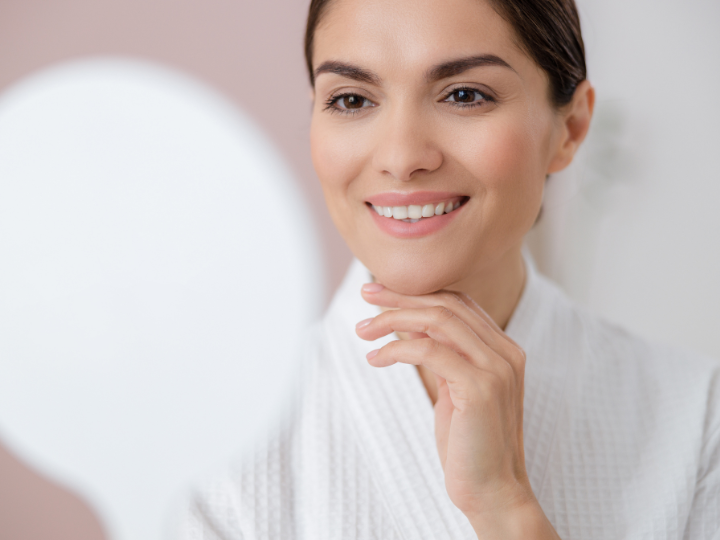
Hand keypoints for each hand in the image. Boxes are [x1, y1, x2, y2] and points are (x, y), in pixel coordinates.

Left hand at [355, 284, 557, 536]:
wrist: (492, 492)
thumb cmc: (469, 444)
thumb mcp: (455, 390)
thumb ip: (442, 356)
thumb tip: (406, 327)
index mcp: (504, 349)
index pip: (458, 303)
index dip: (418, 293)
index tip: (381, 292)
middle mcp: (506, 353)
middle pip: (447, 304)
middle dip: (401, 296)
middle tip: (366, 293)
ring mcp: (497, 368)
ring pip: (438, 321)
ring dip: (394, 319)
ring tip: (363, 329)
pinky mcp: (480, 387)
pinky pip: (430, 351)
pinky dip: (397, 349)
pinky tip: (375, 358)